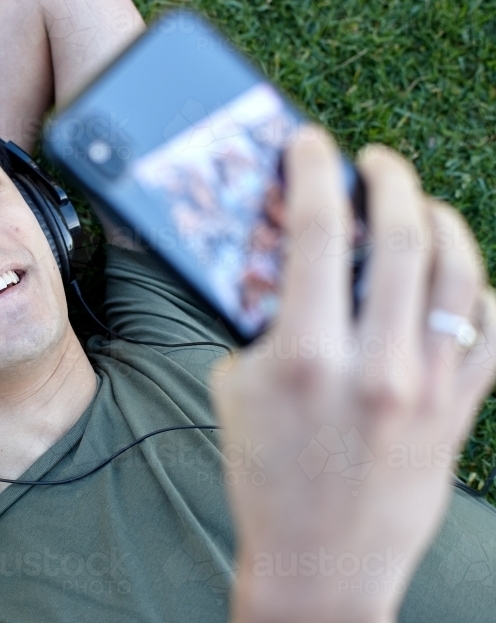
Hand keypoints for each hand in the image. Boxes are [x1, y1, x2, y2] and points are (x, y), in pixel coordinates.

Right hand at [210, 126, 495, 621]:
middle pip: (399, 235)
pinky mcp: (460, 410)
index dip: (311, 171)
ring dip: (440, 220)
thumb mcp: (236, 389)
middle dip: (388, 179)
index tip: (310, 143)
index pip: (313, 231)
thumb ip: (261, 322)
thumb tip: (284, 265)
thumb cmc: (266, 478)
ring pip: (456, 271)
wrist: (320, 563)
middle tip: (374, 162)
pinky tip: (455, 273)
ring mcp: (428, 388)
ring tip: (419, 207)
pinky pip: (489, 328)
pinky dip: (475, 286)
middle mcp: (375, 365)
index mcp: (304, 357)